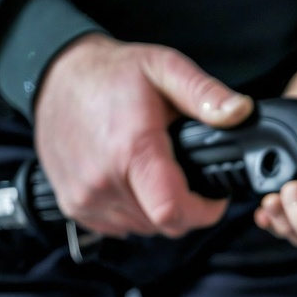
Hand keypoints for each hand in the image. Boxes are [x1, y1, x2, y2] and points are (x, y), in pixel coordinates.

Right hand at [33, 33, 253, 237]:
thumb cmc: (112, 73)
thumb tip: (239, 112)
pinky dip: (134, 212)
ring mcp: (85, 196)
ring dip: (158, 210)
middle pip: (165, 223)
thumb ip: (205, 94)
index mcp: (131, 150)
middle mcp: (104, 180)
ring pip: (145, 228)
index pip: (175, 211)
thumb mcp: (165, 68)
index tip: (214, 196)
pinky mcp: (73, 205)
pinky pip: (120, 227)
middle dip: (186, 207)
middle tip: (186, 176)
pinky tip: (133, 181)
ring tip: (156, 173)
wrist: (57, 75)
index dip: (205, 211)